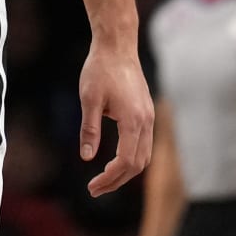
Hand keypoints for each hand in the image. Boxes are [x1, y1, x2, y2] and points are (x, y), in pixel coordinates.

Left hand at [77, 39, 154, 195]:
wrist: (117, 45)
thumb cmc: (100, 69)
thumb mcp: (89, 99)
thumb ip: (89, 130)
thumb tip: (87, 157)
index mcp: (133, 120)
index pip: (125, 162)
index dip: (109, 178)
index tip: (92, 187)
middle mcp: (146, 121)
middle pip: (138, 164)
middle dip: (117, 180)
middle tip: (95, 189)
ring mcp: (149, 116)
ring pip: (144, 156)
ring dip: (126, 171)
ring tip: (104, 179)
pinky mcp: (146, 111)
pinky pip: (144, 144)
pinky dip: (132, 158)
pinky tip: (115, 160)